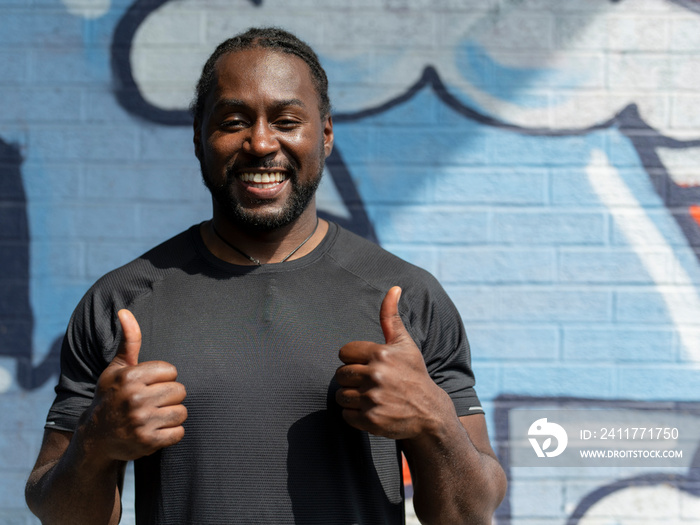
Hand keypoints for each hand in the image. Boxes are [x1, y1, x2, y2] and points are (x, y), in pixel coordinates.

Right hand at [82, 309, 186, 461]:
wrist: (96, 438)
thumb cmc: (111, 396)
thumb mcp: (117, 368)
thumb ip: (128, 341)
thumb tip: (124, 312)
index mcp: (129, 377)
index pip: (171, 371)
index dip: (163, 379)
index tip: (149, 386)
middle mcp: (134, 398)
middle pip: (180, 391)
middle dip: (170, 396)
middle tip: (153, 403)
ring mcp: (141, 422)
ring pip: (182, 412)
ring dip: (173, 415)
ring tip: (155, 416)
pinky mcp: (148, 442)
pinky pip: (180, 432)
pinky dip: (172, 433)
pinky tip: (156, 430)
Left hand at [334, 286, 451, 439]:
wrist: (429, 412)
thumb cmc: (413, 374)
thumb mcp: (405, 344)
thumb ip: (391, 317)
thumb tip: (394, 288)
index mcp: (381, 354)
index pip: (343, 353)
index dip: (353, 360)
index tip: (368, 366)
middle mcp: (376, 375)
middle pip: (340, 375)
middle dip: (352, 380)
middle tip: (370, 384)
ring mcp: (373, 399)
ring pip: (340, 396)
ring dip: (352, 398)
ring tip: (371, 398)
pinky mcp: (371, 420)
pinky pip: (346, 415)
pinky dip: (355, 416)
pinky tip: (372, 411)